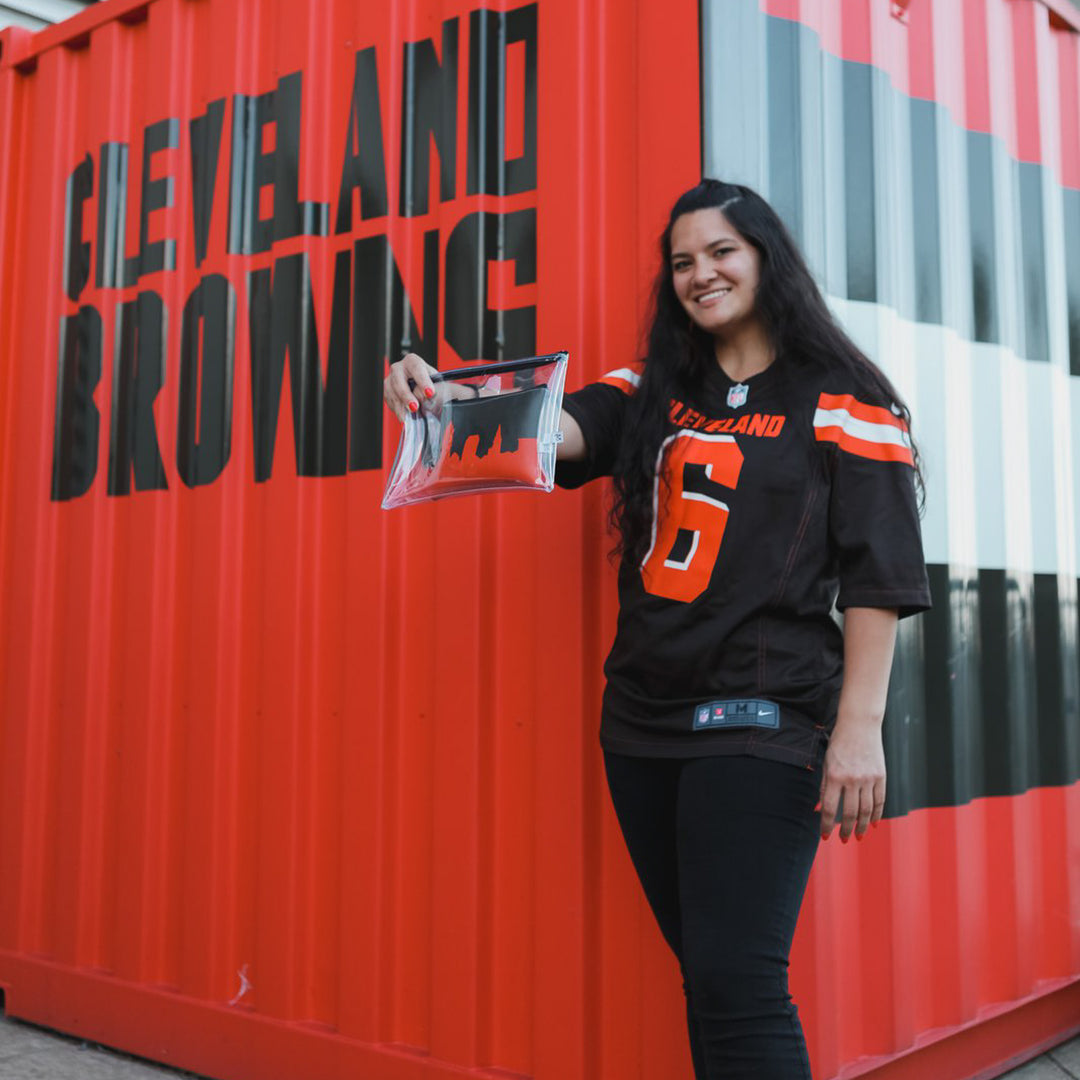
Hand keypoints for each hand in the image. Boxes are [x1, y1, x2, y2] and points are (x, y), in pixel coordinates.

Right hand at [384, 352, 438, 421]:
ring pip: (392, 392)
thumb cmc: (432, 385)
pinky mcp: (387, 392)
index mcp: (413, 362)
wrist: (425, 393)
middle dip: (406, 395)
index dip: (423, 381)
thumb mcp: (440, 385)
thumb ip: (440, 389)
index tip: (430, 393)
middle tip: (414, 407)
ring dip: (400, 406)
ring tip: (407, 417)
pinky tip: (404, 416)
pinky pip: (389, 401)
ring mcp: (391, 380)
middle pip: (399, 380)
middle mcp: (399, 368)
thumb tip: (432, 395)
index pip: (417, 368)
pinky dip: (397, 410)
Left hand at [818, 717, 885, 841]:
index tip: (825, 837)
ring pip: (867, 810)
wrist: (859, 725)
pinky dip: (878, 814)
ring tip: (859, 835)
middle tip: (843, 839)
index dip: (827, 826)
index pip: (830, 809)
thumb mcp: (827, 763)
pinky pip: (880, 800)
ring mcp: (868, 779)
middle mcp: (852, 779)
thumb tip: (820, 810)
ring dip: (863, 826)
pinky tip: (875, 823)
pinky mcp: (881, 776)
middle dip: (845, 830)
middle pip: (850, 813)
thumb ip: (825, 787)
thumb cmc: (839, 743)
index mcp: (835, 776)